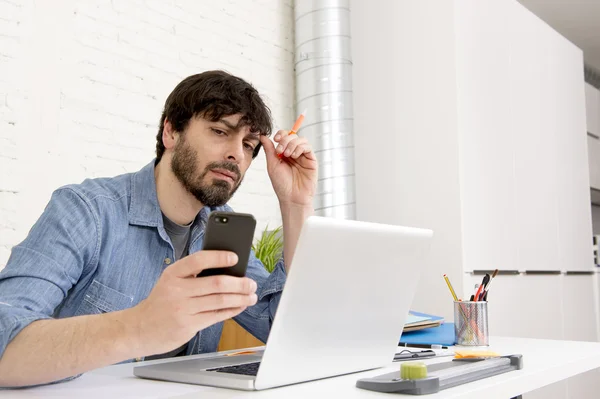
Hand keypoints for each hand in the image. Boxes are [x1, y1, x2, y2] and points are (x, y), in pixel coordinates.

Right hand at [128, 251, 257, 355]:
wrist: (138, 328)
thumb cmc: (161, 302)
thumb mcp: (170, 281)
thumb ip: (193, 275)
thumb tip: (227, 270)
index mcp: (173, 273)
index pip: (198, 260)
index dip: (219, 257)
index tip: (235, 257)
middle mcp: (177, 290)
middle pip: (216, 283)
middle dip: (239, 283)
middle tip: (251, 283)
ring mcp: (182, 309)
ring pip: (220, 301)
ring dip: (240, 298)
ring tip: (251, 296)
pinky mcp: (188, 325)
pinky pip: (216, 316)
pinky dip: (232, 310)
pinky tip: (240, 306)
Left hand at [260, 130, 317, 206]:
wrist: (292, 197)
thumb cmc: (282, 185)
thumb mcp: (272, 165)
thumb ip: (269, 150)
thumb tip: (263, 136)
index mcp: (284, 154)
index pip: (284, 137)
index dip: (281, 134)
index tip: (276, 139)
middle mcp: (294, 153)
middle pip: (292, 136)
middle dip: (285, 140)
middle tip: (280, 150)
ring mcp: (303, 156)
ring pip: (301, 140)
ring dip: (292, 144)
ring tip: (287, 155)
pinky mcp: (311, 160)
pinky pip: (308, 147)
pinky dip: (300, 148)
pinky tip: (294, 156)